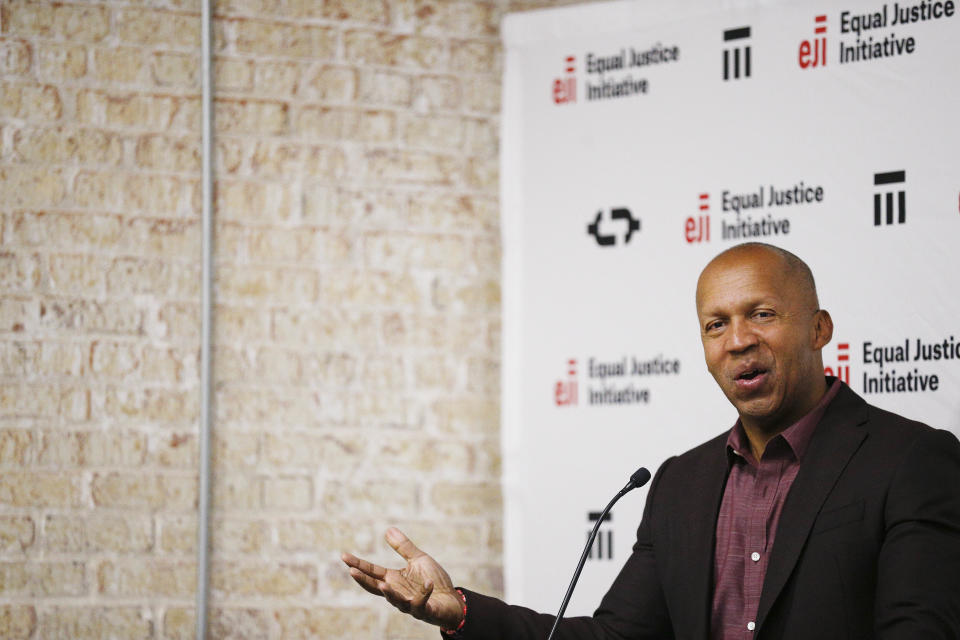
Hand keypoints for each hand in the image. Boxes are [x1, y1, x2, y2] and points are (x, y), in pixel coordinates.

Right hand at [341, 527, 464, 628]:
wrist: (452, 601)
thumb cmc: (434, 581)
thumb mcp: (419, 559)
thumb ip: (404, 547)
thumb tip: (388, 529)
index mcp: (394, 580)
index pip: (372, 572)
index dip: (358, 565)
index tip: (344, 556)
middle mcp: (397, 593)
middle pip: (376, 588)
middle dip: (364, 581)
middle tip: (352, 571)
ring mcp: (409, 604)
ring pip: (396, 601)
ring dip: (389, 593)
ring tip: (382, 584)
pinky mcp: (424, 611)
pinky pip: (421, 603)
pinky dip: (424, 594)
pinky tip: (428, 583)